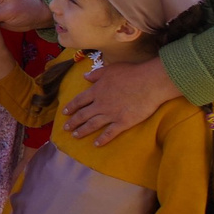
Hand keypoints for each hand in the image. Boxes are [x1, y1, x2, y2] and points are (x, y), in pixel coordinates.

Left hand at [64, 57, 184, 147]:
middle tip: (65, 128)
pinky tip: (96, 144)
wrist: (150, 83)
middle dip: (73, 122)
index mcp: (96, 91)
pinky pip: (110, 133)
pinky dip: (102, 139)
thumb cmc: (132, 73)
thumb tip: (84, 76)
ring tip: (75, 136)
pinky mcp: (123, 122)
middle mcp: (100, 104)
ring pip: (92, 125)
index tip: (64, 112)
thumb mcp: (110, 70)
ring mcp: (111, 114)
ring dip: (82, 131)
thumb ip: (96, 74)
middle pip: (82, 115)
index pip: (79, 101)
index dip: (70, 107)